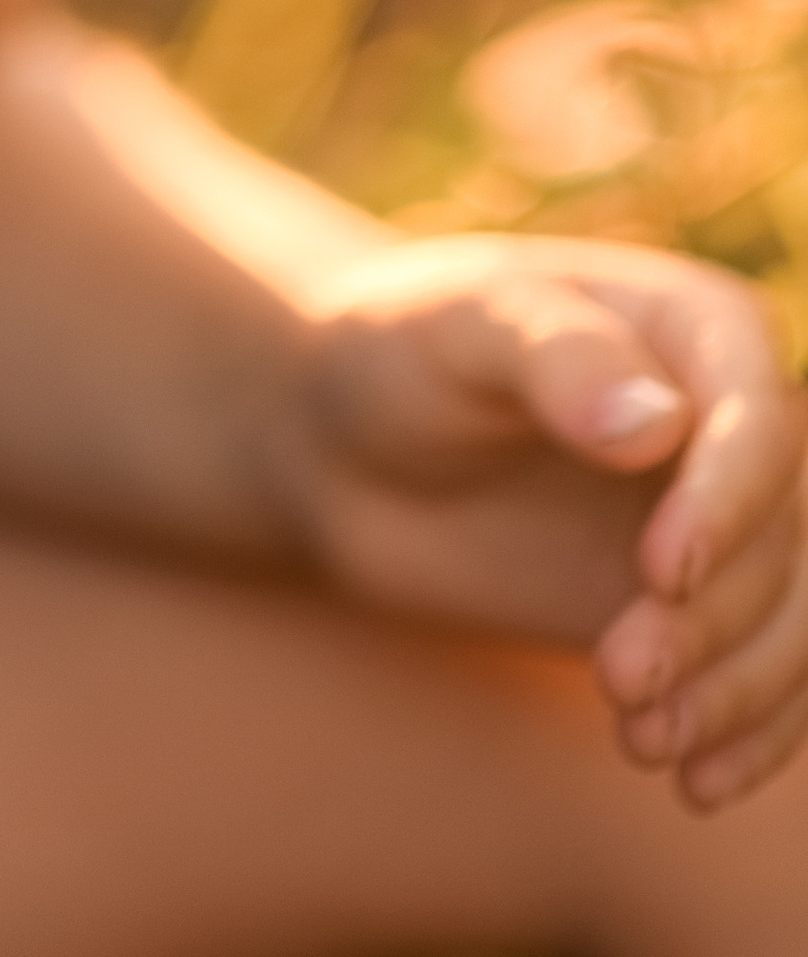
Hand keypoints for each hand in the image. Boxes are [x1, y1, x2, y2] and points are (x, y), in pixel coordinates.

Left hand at [298, 235, 807, 808]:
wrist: (347, 443)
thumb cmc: (398, 353)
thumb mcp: (456, 330)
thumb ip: (553, 357)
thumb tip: (658, 426)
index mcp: (696, 328)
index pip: (758, 424)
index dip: (729, 505)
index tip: (659, 575)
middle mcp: (728, 427)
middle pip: (782, 541)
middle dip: (716, 623)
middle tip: (618, 678)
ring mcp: (717, 524)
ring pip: (790, 622)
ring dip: (736, 694)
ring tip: (644, 740)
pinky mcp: (692, 609)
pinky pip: (760, 677)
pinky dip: (746, 734)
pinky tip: (695, 782)